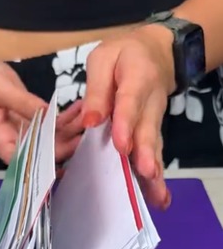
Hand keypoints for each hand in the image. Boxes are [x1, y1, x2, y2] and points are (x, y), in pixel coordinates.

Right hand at [0, 55, 78, 164]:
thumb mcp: (1, 90)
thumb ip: (24, 104)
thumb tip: (49, 116)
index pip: (21, 160)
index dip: (42, 163)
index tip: (65, 156)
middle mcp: (12, 139)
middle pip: (40, 152)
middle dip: (64, 144)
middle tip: (85, 130)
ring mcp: (23, 130)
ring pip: (50, 139)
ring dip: (69, 130)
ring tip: (87, 114)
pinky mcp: (30, 119)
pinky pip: (50, 124)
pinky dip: (65, 118)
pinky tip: (78, 107)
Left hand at [82, 24, 175, 208]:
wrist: (157, 51)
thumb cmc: (123, 55)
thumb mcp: (104, 59)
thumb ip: (97, 89)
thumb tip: (91, 121)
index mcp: (136, 79)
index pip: (129, 104)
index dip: (125, 124)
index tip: (120, 145)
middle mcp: (150, 103)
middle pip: (147, 130)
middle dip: (145, 154)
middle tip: (146, 174)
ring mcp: (154, 119)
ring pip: (153, 147)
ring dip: (154, 172)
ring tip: (156, 196)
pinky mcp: (152, 130)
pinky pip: (153, 152)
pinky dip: (154, 175)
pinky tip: (156, 197)